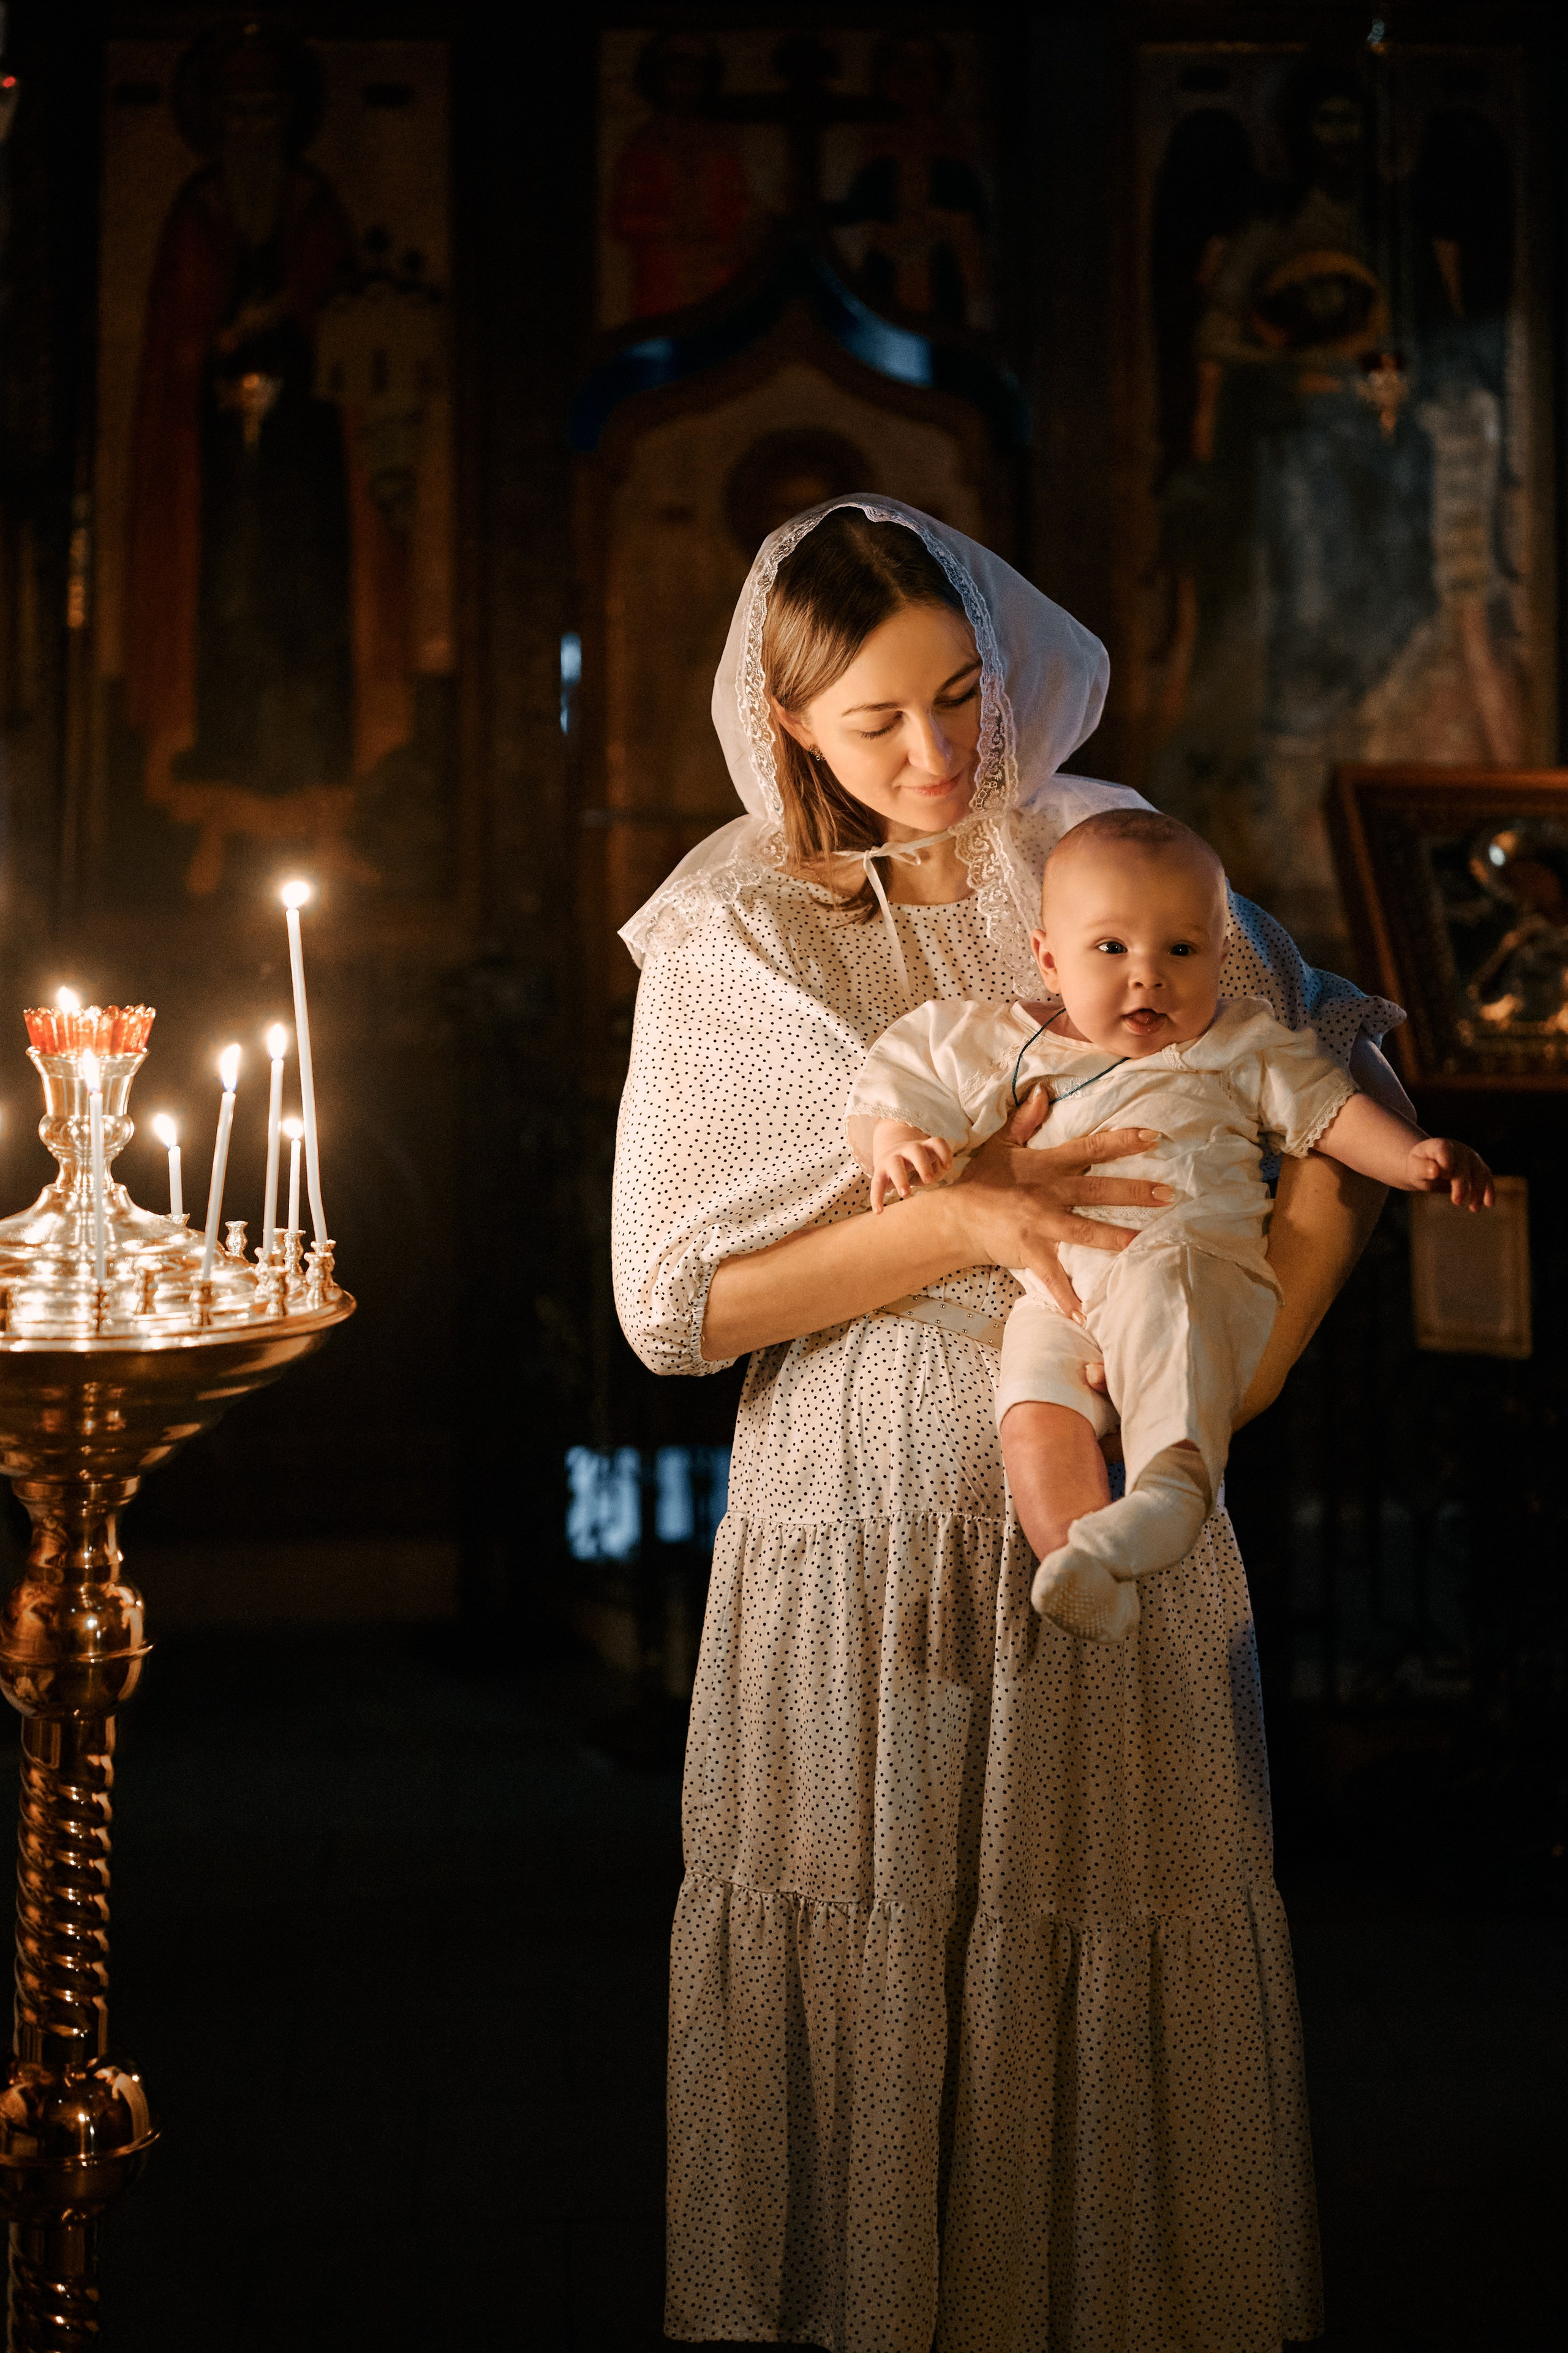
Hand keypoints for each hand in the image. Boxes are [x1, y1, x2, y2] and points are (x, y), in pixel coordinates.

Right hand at [871, 1130, 953, 1211]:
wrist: (891, 1150)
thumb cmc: (918, 1163)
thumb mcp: (930, 1164)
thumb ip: (935, 1172)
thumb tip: (928, 1179)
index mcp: (924, 1147)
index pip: (936, 1143)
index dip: (944, 1153)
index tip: (947, 1167)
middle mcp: (908, 1150)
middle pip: (916, 1150)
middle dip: (922, 1164)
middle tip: (929, 1180)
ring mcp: (892, 1159)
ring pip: (895, 1163)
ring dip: (900, 1178)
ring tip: (905, 1194)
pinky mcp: (880, 1172)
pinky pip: (876, 1183)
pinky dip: (876, 1197)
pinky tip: (878, 1211)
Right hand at [953, 1090, 1171, 1320]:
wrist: (954, 1216)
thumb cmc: (980, 1180)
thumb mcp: (1001, 1145)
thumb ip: (1025, 1120)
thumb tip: (1042, 1092)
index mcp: (1047, 1165)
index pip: (1091, 1148)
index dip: (1122, 1141)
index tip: (1153, 1137)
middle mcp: (1048, 1192)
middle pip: (1098, 1190)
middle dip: (1134, 1192)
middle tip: (1168, 1195)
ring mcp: (1040, 1223)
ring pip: (1084, 1230)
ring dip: (1115, 1237)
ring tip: (1144, 1243)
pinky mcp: (1029, 1250)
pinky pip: (1052, 1275)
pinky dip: (1068, 1294)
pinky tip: (1086, 1312)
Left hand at [1408, 1136, 1493, 1210]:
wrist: (1427, 1164)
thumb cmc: (1418, 1167)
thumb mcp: (1414, 1168)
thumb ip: (1422, 1168)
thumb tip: (1435, 1171)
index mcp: (1439, 1145)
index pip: (1445, 1150)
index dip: (1447, 1162)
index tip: (1445, 1175)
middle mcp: (1458, 1149)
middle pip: (1463, 1165)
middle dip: (1461, 1184)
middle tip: (1456, 1202)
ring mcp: (1470, 1157)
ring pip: (1479, 1172)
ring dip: (1478, 1190)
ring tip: (1474, 1208)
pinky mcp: (1477, 1167)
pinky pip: (1486, 1177)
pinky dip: (1489, 1190)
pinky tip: (1489, 1204)